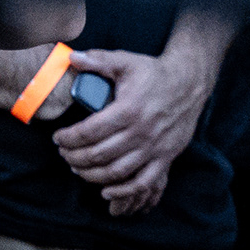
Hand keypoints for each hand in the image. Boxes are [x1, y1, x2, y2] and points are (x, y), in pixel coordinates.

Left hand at [51, 45, 214, 215]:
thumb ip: (98, 60)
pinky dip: (122, 191)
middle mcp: (141, 131)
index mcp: (128, 109)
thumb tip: (71, 58)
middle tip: (64, 154)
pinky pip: (143, 182)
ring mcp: (154, 147)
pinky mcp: (166, 157)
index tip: (58, 138)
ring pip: (116, 171)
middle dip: (74, 157)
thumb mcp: (126, 61)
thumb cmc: (155, 72)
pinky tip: (106, 190)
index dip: (68, 138)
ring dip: (91, 175)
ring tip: (78, 168)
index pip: (88, 132)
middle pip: (98, 155)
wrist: (191, 81)